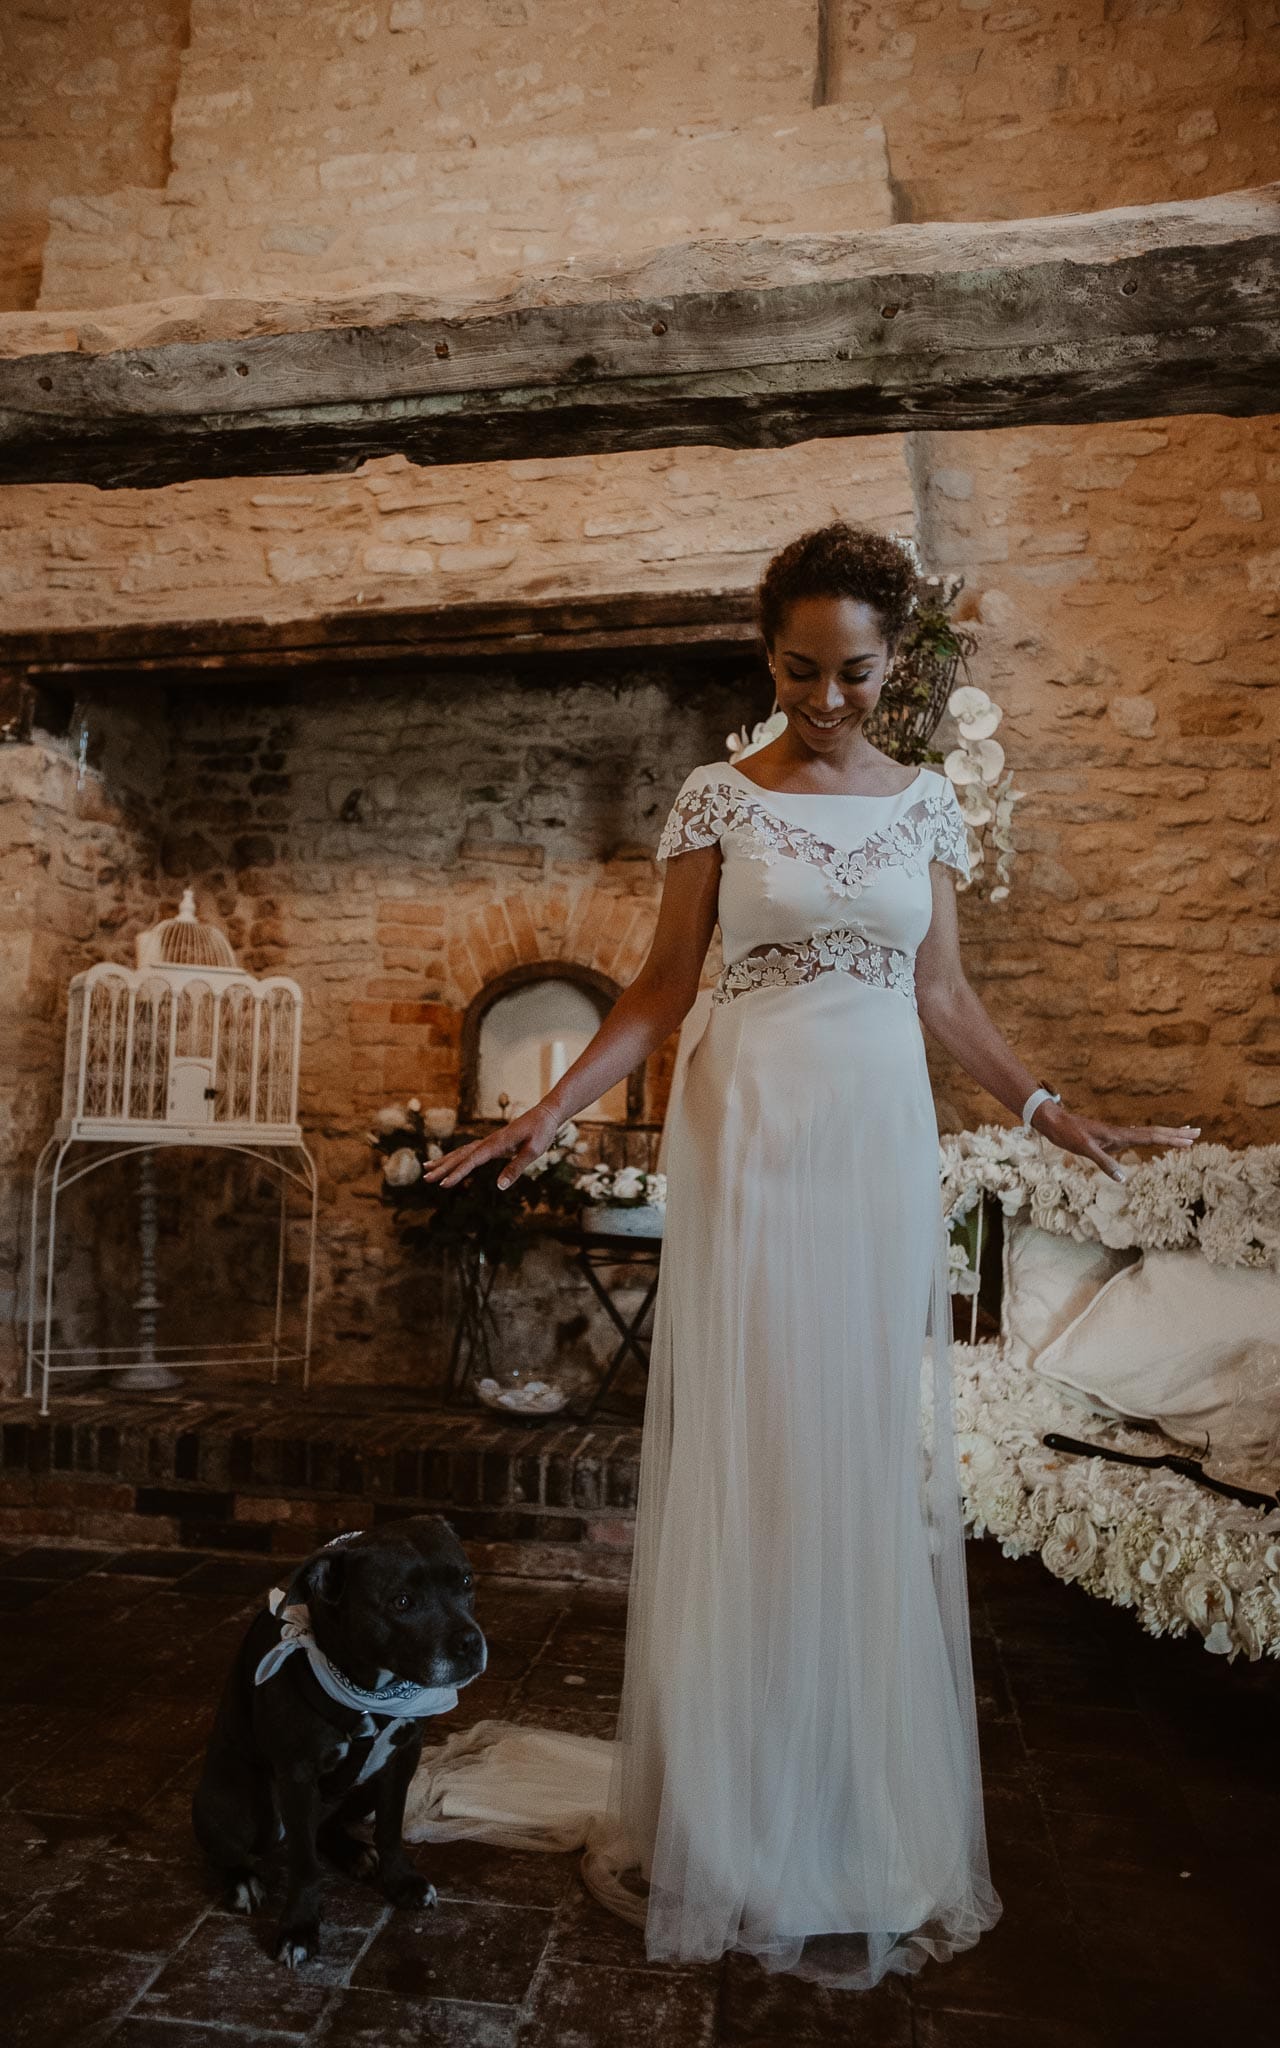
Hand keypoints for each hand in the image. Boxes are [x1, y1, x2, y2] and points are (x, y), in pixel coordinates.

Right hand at [422, 1102, 563, 1192]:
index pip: (472, 1160)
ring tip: (427, 1169)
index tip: (443, 1184)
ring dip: (445, 1161)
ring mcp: (488, 1141)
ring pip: (462, 1152)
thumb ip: (516, 1168)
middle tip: (425, 1179)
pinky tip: (449, 1162)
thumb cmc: (541, 1132)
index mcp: (496, 1144)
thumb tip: (500, 1187)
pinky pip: (469, 1151)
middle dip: (443, 1168)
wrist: (545, 1114)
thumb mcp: (533, 1151)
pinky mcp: (492, 1143)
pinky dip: (456, 1157)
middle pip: (461, 1155)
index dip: (457, 1173)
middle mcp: (488, 1141)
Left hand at [1029, 1103, 1200, 1182]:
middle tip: (1197, 1133)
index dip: (1171, 1139)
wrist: (1054, 1122)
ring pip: (1147, 1133)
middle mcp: (1121, 1133)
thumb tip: (1123, 1179)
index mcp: (1119, 1134)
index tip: (1190, 1140)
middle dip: (1176, 1134)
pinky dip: (1149, 1137)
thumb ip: (1104, 1162)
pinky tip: (1152, 1138)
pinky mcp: (1109, 1138)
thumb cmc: (1068, 1134)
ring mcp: (1116, 1135)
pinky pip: (1136, 1137)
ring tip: (1184, 1134)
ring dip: (1166, 1134)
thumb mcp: (1085, 1149)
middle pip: (1154, 1132)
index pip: (1151, 1137)